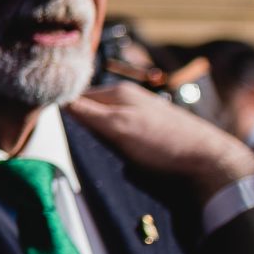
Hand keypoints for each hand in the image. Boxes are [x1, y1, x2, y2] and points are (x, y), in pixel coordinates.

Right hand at [66, 83, 253, 195]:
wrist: (208, 161)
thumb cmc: (165, 142)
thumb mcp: (118, 126)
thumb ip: (87, 112)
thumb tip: (54, 99)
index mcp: (118, 92)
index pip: (74, 97)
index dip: (59, 112)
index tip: (46, 129)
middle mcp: (128, 100)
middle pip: (88, 111)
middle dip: (76, 127)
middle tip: (66, 148)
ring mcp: (139, 116)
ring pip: (102, 126)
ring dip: (94, 140)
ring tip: (89, 155)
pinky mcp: (148, 134)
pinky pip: (118, 138)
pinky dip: (110, 148)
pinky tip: (112, 158)